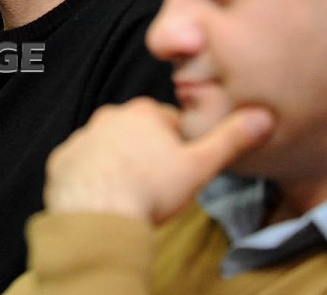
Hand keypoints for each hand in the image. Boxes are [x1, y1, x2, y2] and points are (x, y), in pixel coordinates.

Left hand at [44, 97, 273, 224]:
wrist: (98, 213)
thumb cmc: (151, 189)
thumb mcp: (200, 164)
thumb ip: (231, 139)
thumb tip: (264, 116)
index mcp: (144, 112)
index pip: (169, 123)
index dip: (179, 147)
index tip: (180, 168)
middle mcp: (109, 116)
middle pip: (137, 132)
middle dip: (148, 152)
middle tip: (157, 183)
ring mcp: (82, 137)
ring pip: (108, 147)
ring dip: (119, 163)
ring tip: (131, 192)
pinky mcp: (62, 160)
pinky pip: (81, 165)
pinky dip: (91, 177)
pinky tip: (104, 196)